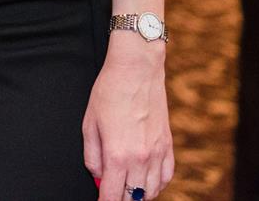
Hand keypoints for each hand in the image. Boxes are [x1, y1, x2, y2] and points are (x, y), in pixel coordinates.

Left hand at [84, 35, 173, 199]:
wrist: (137, 70)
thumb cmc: (110, 91)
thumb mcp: (89, 124)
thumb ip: (92, 156)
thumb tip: (97, 176)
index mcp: (116, 154)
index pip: (111, 195)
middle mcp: (140, 159)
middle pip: (132, 197)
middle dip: (120, 199)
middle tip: (112, 192)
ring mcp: (157, 153)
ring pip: (151, 191)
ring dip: (138, 195)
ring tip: (127, 190)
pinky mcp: (168, 146)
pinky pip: (166, 177)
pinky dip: (156, 185)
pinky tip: (147, 182)